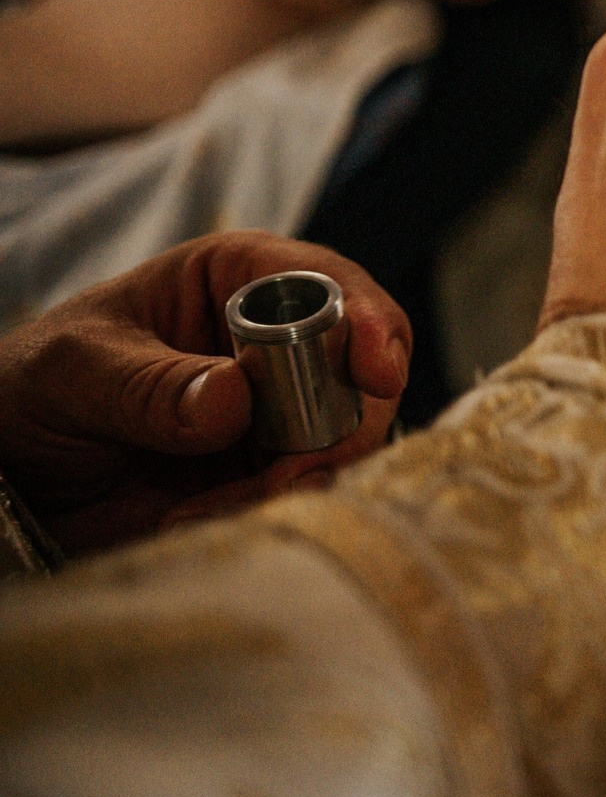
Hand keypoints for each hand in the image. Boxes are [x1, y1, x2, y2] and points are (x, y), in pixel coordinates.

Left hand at [0, 233, 409, 557]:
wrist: (7, 471)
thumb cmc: (30, 389)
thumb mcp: (75, 373)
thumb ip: (151, 386)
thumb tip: (235, 399)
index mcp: (235, 279)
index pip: (328, 286)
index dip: (366, 322)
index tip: (378, 373)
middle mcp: (273, 341)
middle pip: (362, 370)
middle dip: (343, 423)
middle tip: (298, 469)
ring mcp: (277, 410)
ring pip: (343, 439)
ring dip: (300, 479)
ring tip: (215, 504)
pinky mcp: (266, 472)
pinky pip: (302, 492)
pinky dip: (265, 512)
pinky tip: (194, 516)